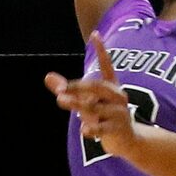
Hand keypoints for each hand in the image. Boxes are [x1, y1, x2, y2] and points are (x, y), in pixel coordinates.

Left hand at [44, 37, 139, 153]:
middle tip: (60, 88)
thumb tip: (47, 76)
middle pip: (98, 87)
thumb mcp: (86, 103)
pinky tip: (84, 130)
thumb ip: (67, 91)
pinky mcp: (118, 128)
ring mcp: (119, 113)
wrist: (128, 141)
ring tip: (61, 100)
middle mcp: (117, 97)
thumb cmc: (104, 118)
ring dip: (77, 104)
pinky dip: (92, 129)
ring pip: (95, 107)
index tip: (95, 34)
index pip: (106, 66)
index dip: (101, 50)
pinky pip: (103, 128)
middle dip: (78, 86)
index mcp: (111, 88)